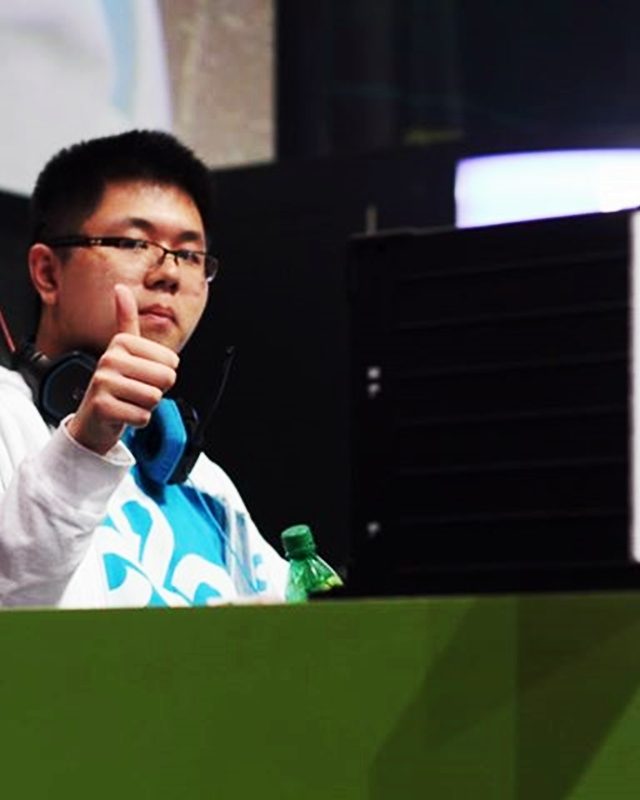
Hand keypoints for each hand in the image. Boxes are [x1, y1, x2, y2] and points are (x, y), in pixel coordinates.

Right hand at [66, 284, 178, 454]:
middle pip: (165, 379)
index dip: (162, 373)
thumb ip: (126, 320)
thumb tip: (120, 288)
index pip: (171, 362)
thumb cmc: (116, 382)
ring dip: (146, 405)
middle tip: (136, 390)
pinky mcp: (102, 406)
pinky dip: (137, 420)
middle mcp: (110, 358)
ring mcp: (103, 382)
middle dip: (157, 390)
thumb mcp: (124, 350)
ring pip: (154, 398)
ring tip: (128, 400)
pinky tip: (122, 413)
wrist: (93, 417)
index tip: (141, 375)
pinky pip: (142, 416)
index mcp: (121, 342)